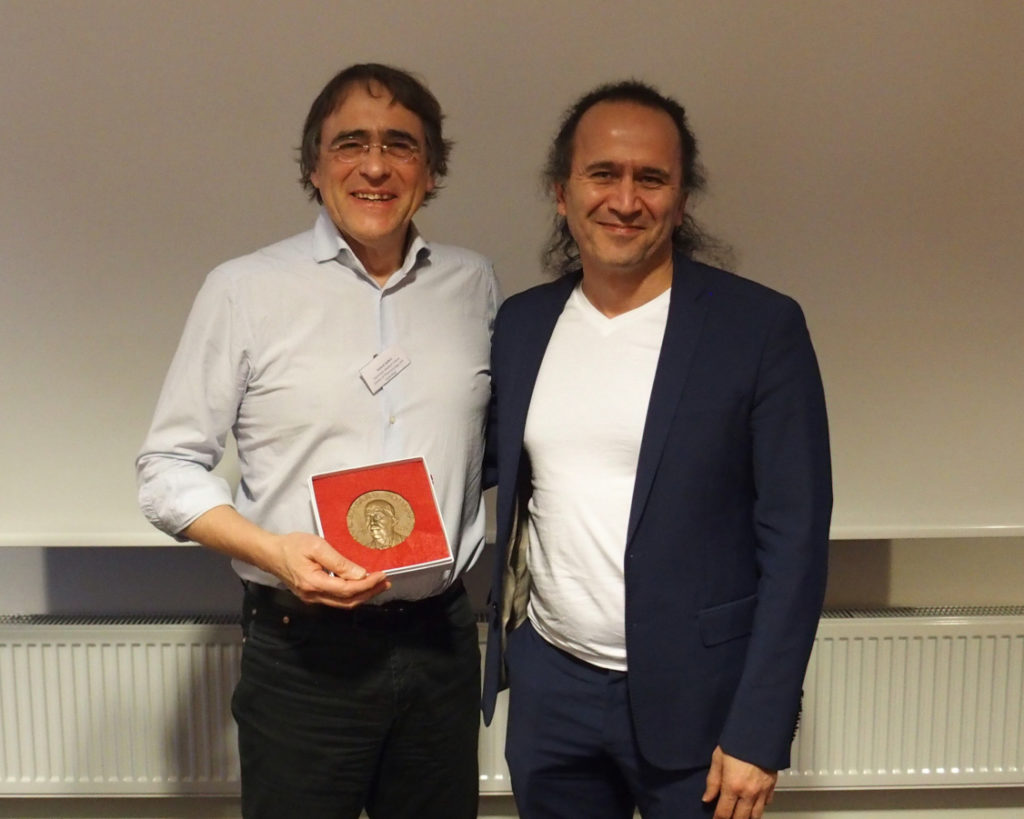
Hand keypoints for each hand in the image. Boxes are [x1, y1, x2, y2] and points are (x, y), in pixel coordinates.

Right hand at [268, 531, 389, 607]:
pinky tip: (360, 585)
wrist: (270, 553)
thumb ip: (339, 562)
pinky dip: (351, 594)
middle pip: (348, 601)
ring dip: (362, 595)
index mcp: (314, 584)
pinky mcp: (312, 596)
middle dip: (369, 593)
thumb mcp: (317, 547)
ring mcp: (312, 598)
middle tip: (385, 582)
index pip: (348, 589)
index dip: (368, 585)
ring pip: (343, 603)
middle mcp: (314, 596)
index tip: (382, 575)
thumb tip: (360, 574)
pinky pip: (336, 600)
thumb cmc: (291, 546)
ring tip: (377, 584)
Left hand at [702, 745, 776, 818]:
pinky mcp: (772, 786)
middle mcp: (748, 794)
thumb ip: (713, 781)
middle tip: (727, 818)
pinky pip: (766, 804)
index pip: (724, 813)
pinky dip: (759, 807)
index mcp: (732, 787)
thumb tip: (707, 799)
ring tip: (740, 816)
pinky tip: (753, 804)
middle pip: (740, 818)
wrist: (760, 733)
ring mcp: (762, 792)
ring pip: (755, 815)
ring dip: (747, 818)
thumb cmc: (736, 743)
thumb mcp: (718, 758)